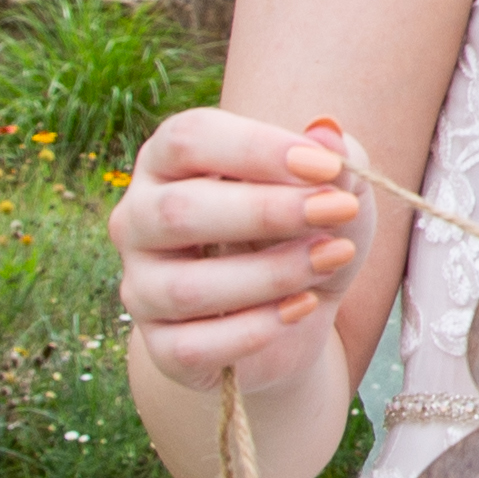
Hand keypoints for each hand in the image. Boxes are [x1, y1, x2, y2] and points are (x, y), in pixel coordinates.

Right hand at [116, 108, 362, 398]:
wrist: (294, 314)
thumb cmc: (304, 229)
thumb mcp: (332, 189)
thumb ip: (334, 158)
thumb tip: (327, 131)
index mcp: (169, 162)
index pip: (189, 139)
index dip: (257, 149)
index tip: (327, 166)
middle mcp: (140, 220)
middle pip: (179, 211)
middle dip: (268, 212)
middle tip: (338, 210)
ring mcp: (142, 286)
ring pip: (188, 287)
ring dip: (272, 274)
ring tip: (334, 258)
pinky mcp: (160, 346)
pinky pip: (194, 346)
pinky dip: (255, 330)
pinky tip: (303, 308)